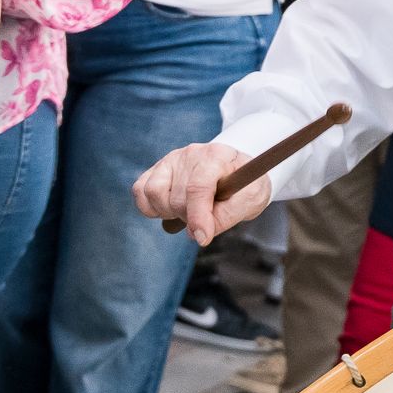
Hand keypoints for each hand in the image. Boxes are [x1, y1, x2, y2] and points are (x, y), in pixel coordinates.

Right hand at [132, 142, 267, 243]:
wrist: (236, 170)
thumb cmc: (245, 184)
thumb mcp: (252, 200)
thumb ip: (228, 216)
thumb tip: (199, 235)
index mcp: (217, 156)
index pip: (199, 187)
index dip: (199, 217)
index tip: (203, 238)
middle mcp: (191, 154)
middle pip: (178, 198)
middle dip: (190, 218)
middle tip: (206, 219)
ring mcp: (171, 159)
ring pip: (154, 193)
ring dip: (168, 212)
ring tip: (188, 212)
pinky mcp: (157, 169)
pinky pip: (140, 192)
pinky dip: (151, 208)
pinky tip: (169, 209)